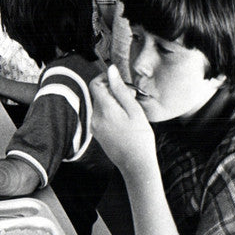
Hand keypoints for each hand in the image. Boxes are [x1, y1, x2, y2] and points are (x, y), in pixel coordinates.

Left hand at [89, 66, 156, 180]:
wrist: (135, 164)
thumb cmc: (139, 137)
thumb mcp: (134, 110)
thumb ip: (120, 89)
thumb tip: (111, 70)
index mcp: (104, 110)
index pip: (95, 84)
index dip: (106, 78)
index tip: (120, 81)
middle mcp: (95, 118)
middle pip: (98, 94)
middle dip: (113, 91)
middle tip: (132, 96)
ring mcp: (94, 127)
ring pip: (100, 105)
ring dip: (113, 102)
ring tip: (130, 110)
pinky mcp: (97, 133)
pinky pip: (101, 116)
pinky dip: (111, 112)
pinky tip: (125, 120)